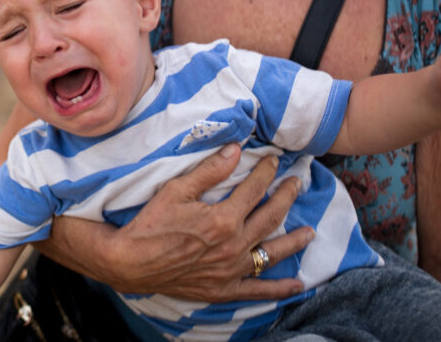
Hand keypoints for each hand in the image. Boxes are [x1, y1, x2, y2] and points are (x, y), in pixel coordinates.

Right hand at [55, 145, 312, 301]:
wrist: (130, 262)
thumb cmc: (150, 223)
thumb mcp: (176, 189)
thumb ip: (209, 170)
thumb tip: (236, 149)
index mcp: (223, 218)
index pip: (254, 190)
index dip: (266, 172)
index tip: (274, 160)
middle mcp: (233, 245)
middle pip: (270, 217)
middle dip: (286, 197)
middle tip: (297, 183)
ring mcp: (231, 270)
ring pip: (272, 253)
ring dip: (293, 241)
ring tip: (310, 232)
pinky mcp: (224, 289)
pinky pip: (258, 291)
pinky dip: (279, 289)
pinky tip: (297, 285)